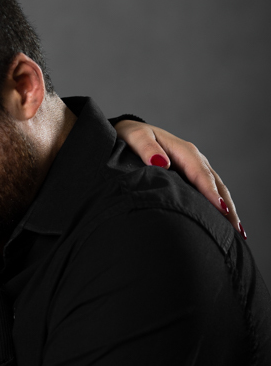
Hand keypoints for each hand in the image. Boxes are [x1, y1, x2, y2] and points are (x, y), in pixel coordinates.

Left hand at [115, 120, 241, 233]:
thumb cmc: (130, 137)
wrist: (128, 133)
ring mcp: (195, 167)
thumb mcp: (136, 138)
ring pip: (217, 189)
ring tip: (237, 232)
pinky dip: (219, 206)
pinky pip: (209, 190)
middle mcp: (194, 159)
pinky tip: (224, 222)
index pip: (201, 175)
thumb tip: (161, 162)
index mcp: (184, 152)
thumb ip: (147, 149)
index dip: (211, 192)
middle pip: (216, 185)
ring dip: (228, 209)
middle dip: (227, 207)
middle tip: (237, 231)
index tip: (222, 210)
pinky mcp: (191, 175)